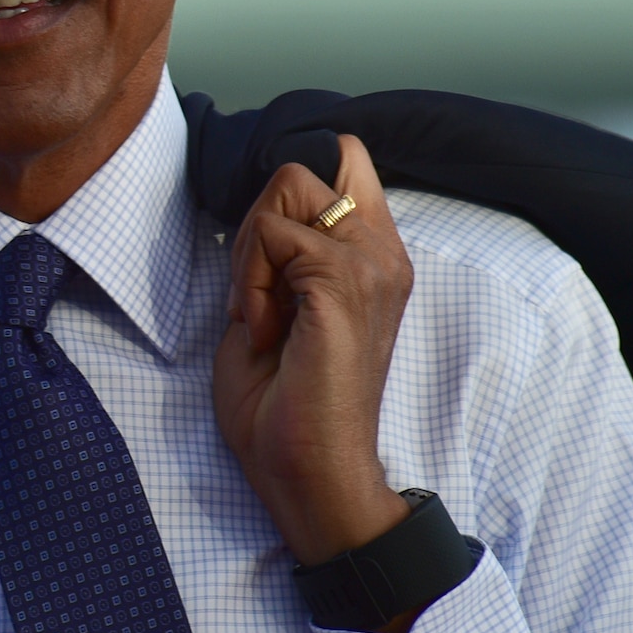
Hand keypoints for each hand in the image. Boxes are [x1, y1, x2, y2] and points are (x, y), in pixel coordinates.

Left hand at [212, 136, 414, 567]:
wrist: (308, 473)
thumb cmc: (285, 406)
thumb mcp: (278, 309)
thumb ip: (283, 255)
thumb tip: (263, 214)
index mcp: (373, 257)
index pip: (345, 160)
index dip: (286, 196)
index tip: (268, 264)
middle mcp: (383, 252)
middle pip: (300, 171)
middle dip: (254, 226)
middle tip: (256, 298)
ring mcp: (371, 265)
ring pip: (287, 188)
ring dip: (251, 251)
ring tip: (262, 314)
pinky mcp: (344, 282)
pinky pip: (273, 234)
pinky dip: (250, 279)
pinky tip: (264, 331)